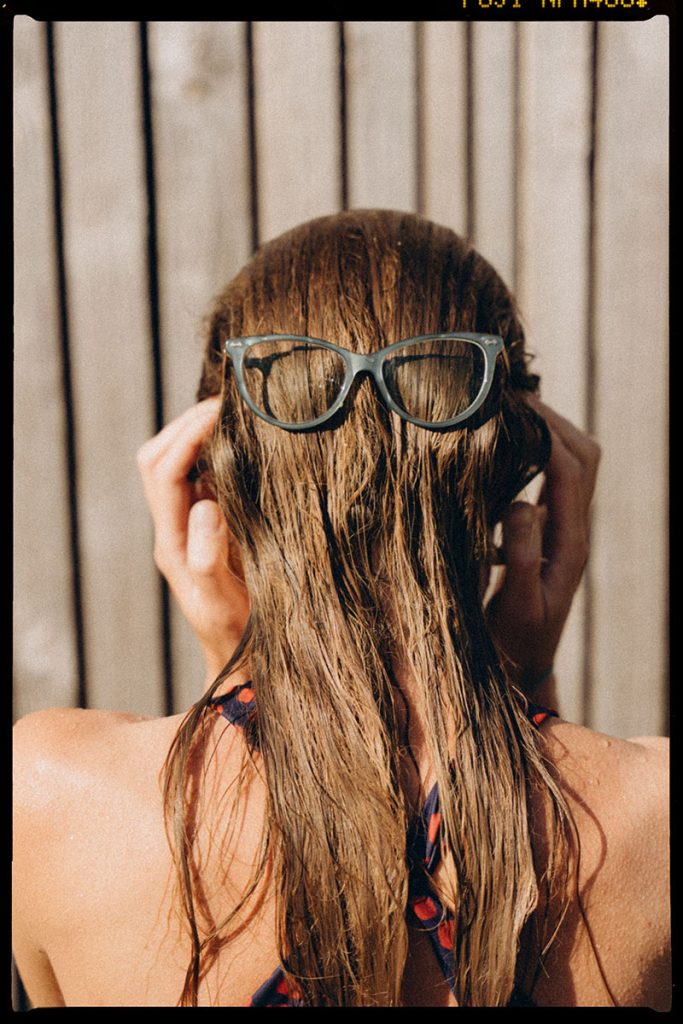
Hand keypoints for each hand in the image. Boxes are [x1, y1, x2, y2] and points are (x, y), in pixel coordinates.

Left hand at [137, 398, 250, 682]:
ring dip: (197, 435)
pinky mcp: (210, 529)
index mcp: (173, 544)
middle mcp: (175, 530)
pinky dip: (216, 454)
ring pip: (177, 465)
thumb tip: (205, 506)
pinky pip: (202, 480)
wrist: (245, 663)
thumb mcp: (224, 603)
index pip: (164, 472)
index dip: (188, 436)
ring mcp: (190, 528)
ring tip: (235, 415)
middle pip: (158, 459)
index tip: (222, 412)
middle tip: (226, 402)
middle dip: (185, 424)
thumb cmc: (239, 637)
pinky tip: (246, 446)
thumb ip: (209, 557)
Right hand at [485, 398, 599, 700]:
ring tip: (509, 410)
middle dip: (554, 420)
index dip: (546, 433)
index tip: (513, 408)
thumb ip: (523, 556)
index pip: (570, 470)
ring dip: (548, 432)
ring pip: (572, 464)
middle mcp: (572, 530)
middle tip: (513, 397)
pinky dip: (535, 451)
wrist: (522, 666)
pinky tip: (503, 445)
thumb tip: (522, 502)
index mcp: (568, 544)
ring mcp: (562, 529)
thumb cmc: (516, 642)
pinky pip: (551, 478)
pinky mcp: (546, 532)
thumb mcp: (518, 605)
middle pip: (583, 456)